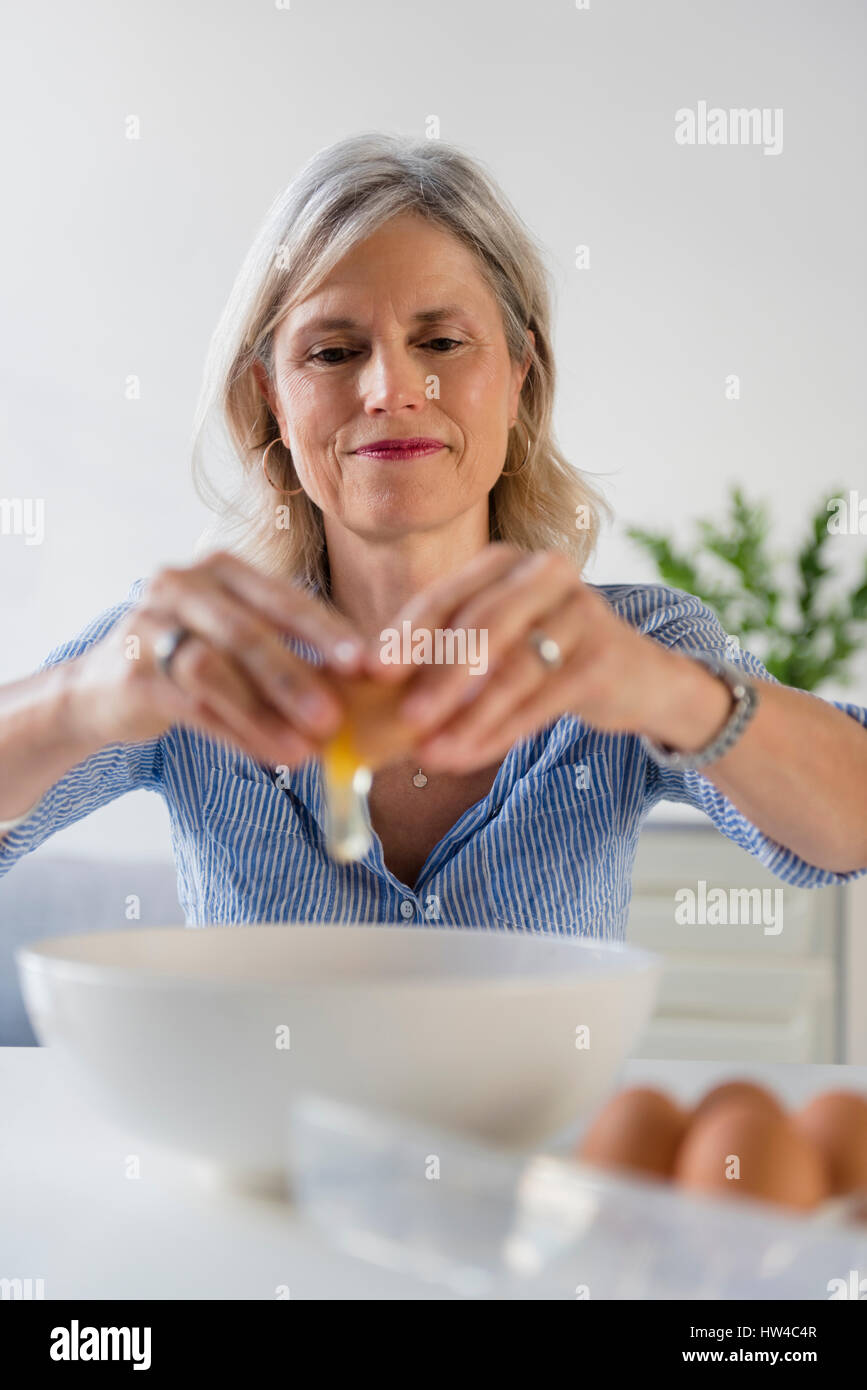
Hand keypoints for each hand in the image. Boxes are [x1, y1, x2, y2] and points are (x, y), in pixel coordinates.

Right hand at [67, 551, 365, 765]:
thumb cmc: (192, 655)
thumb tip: (362, 685)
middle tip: (333, 718)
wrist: (106, 684)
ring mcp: (149, 624)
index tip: (364, 665)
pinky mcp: (131, 671)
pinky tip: (267, 755)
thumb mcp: (239, 637)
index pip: (283, 597)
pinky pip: (189, 706)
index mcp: (222, 568)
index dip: (325, 632)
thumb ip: (289, 649)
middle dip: (294, 678)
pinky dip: (234, 733)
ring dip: (263, 714)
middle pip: (246, 632)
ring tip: (303, 751)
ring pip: (213, 671)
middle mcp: (182, 585)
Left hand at [365, 543, 683, 772]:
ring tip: (431, 753)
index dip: (407, 635)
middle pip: (482, 626)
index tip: (372, 671)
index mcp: (505, 562)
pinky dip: (501, 733)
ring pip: (514, 669)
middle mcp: (545, 573)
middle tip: (405, 718)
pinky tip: (468, 757)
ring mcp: (581, 611)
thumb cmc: (545, 656)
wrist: (636, 676)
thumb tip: (367, 689)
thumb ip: (442, 656)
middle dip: (439, 677)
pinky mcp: (604, 655)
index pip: (446, 596)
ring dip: (468, 716)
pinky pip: (542, 700)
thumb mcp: (495, 644)